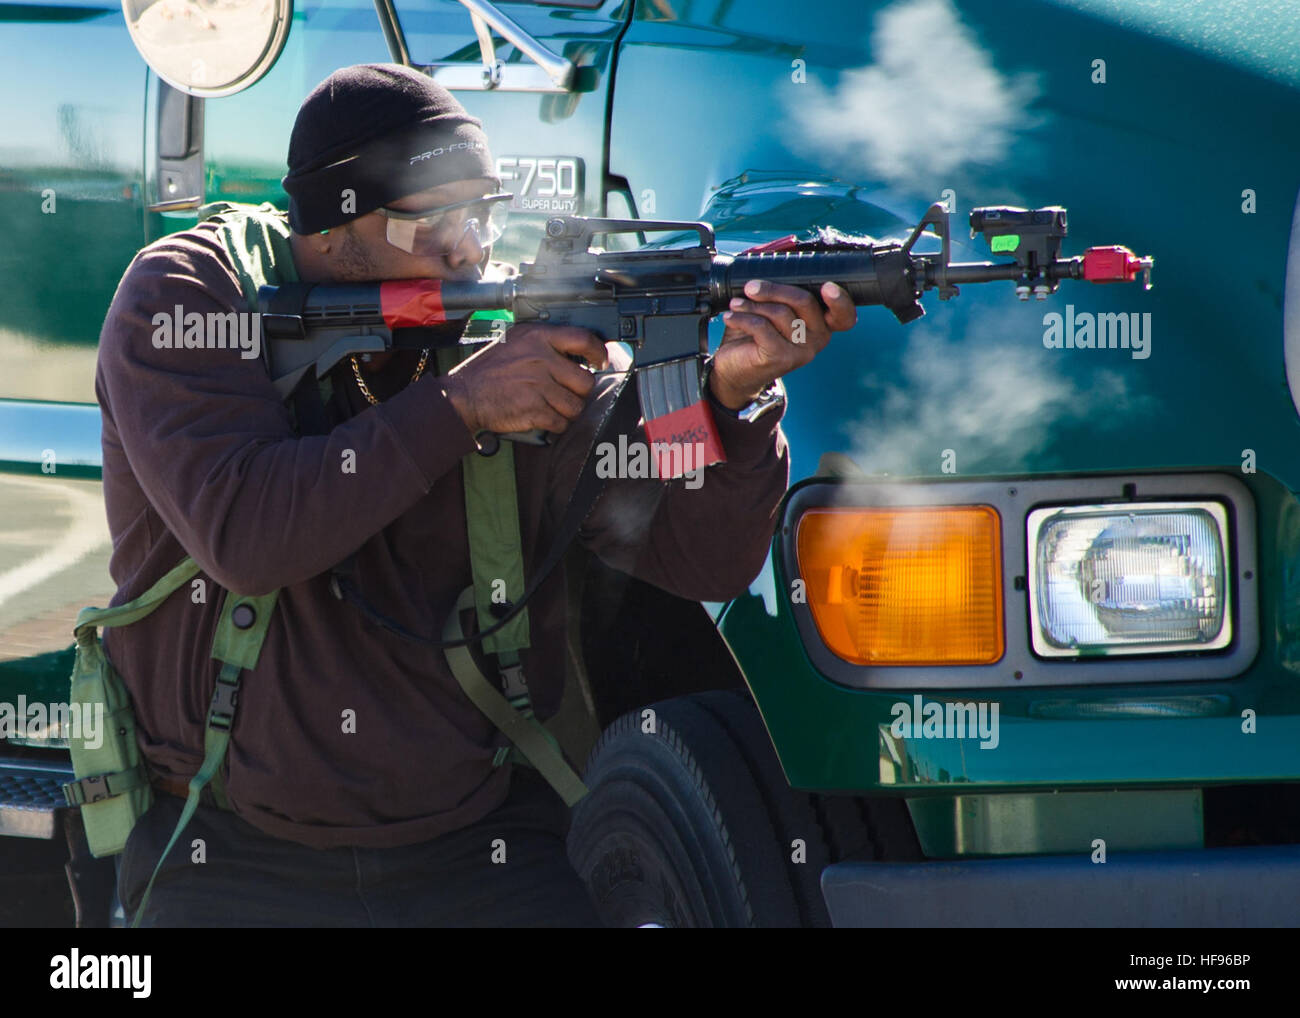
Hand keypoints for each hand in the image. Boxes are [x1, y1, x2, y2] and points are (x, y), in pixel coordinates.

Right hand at [441, 322, 608, 434]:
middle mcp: (540, 359)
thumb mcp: (514, 342)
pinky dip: (554, 425)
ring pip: (575, 406)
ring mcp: (538, 385)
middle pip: (585, 381)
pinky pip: (561, 422)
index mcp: (537, 338)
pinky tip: (541, 417)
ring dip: (566, 411)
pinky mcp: (533, 409)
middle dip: (578, 392)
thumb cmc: (488, 371)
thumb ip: (543, 344)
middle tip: (564, 393)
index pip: (582, 339)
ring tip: (549, 406)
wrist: (463, 395)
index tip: (600, 361)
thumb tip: (576, 353)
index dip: (598, 352)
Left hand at [710, 280, 856, 408]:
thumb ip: (782, 295)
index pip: (843, 315)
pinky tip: (731, 317)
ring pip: (779, 312)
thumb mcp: (772, 312)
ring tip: (736, 304)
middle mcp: (818, 339)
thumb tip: (773, 265)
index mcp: (821, 325)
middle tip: (751, 288)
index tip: (828, 287)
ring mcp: (801, 351)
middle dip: (773, 289)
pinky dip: (742, 318)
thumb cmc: (754, 338)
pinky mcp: (780, 357)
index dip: (840, 300)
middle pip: (804, 301)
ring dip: (752, 304)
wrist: (733, 371)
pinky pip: (762, 326)